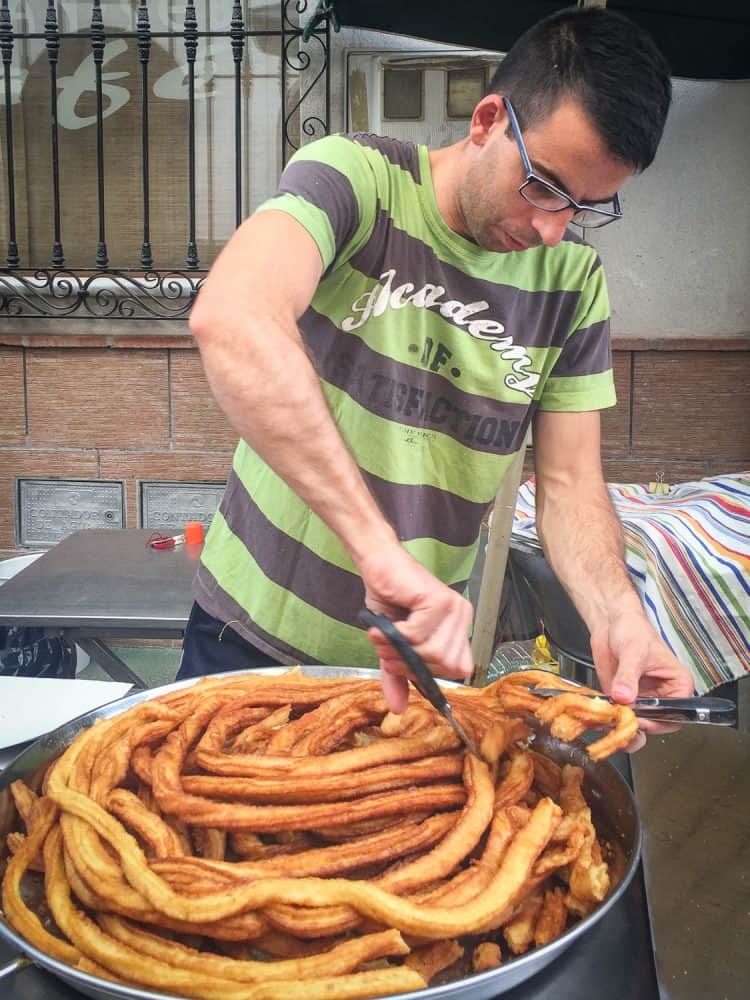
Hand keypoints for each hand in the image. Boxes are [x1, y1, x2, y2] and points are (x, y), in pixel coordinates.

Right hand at [357, 545, 473, 713]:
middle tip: (387, 653)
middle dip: (411, 664)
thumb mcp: (393, 647)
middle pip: (446, 665)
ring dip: (400, 650)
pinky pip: (418, 635)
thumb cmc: (388, 601)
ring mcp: (454, 608)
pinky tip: (382, 628)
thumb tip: (398, 708)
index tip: (401, 665)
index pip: (458, 670)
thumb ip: (399, 675)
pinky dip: (395, 636)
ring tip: (381, 640)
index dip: (429, 674)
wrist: (377, 567)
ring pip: (433, 652)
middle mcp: (462, 618)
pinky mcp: (439, 599)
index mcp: (458, 630)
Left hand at [590, 608, 694, 751]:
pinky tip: (599, 719)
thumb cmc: (633, 630)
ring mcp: (642, 701)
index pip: (675, 715)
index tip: (638, 720)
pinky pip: (619, 719)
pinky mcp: (623, 701)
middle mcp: (663, 697)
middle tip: (620, 723)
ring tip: (608, 723)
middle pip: (656, 725)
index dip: (657, 722)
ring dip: (622, 729)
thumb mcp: (632, 652)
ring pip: (637, 726)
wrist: (611, 623)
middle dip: (637, 727)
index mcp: (678, 686)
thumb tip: (624, 696)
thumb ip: (628, 676)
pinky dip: (609, 722)